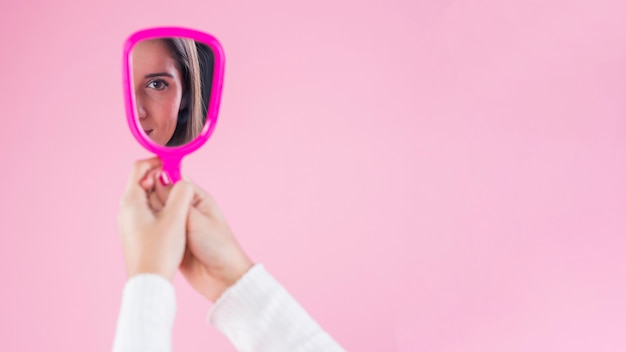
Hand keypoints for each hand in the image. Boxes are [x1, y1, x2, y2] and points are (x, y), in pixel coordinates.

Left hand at [117, 158, 194, 280]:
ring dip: (163, 194)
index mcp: (131, 202)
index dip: (157, 162)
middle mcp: (125, 211)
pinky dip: (160, 208)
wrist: (150, 284)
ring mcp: (129, 224)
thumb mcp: (176, 218)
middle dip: (162, 178)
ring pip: (146, 198)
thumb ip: (181, 193)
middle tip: (180, 183)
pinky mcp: (136, 235)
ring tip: (180, 201)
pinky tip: (173, 219)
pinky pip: (147, 213)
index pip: (139, 168)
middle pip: (142, 182)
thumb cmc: (160, 252)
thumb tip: (183, 180)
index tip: (175, 165)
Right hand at [146, 174, 253, 301]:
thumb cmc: (218, 246)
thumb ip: (176, 201)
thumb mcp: (196, 219)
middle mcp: (187, 210)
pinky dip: (149, 230)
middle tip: (140, 203)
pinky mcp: (172, 242)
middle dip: (151, 197)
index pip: (174, 182)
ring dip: (148, 215)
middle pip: (162, 197)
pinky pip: (157, 231)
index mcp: (197, 199)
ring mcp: (178, 227)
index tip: (145, 180)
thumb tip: (159, 180)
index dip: (159, 179)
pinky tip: (138, 230)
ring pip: (157, 214)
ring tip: (137, 216)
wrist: (223, 278)